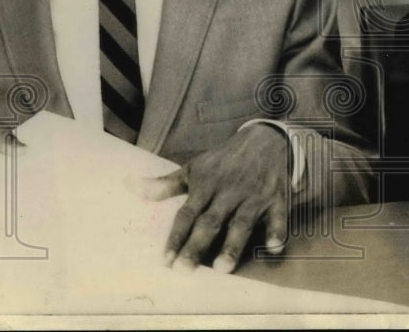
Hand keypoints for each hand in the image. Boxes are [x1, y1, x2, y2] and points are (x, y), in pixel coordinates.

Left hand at [138, 124, 289, 272]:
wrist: (264, 138)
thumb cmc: (224, 159)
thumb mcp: (194, 168)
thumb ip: (165, 185)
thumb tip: (129, 186)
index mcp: (206, 186)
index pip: (186, 215)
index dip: (175, 238)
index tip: (165, 261)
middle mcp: (228, 193)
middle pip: (210, 222)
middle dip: (197, 245)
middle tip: (185, 270)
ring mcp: (253, 196)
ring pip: (242, 223)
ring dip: (232, 245)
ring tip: (223, 268)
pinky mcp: (276, 197)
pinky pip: (278, 216)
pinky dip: (277, 230)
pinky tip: (274, 247)